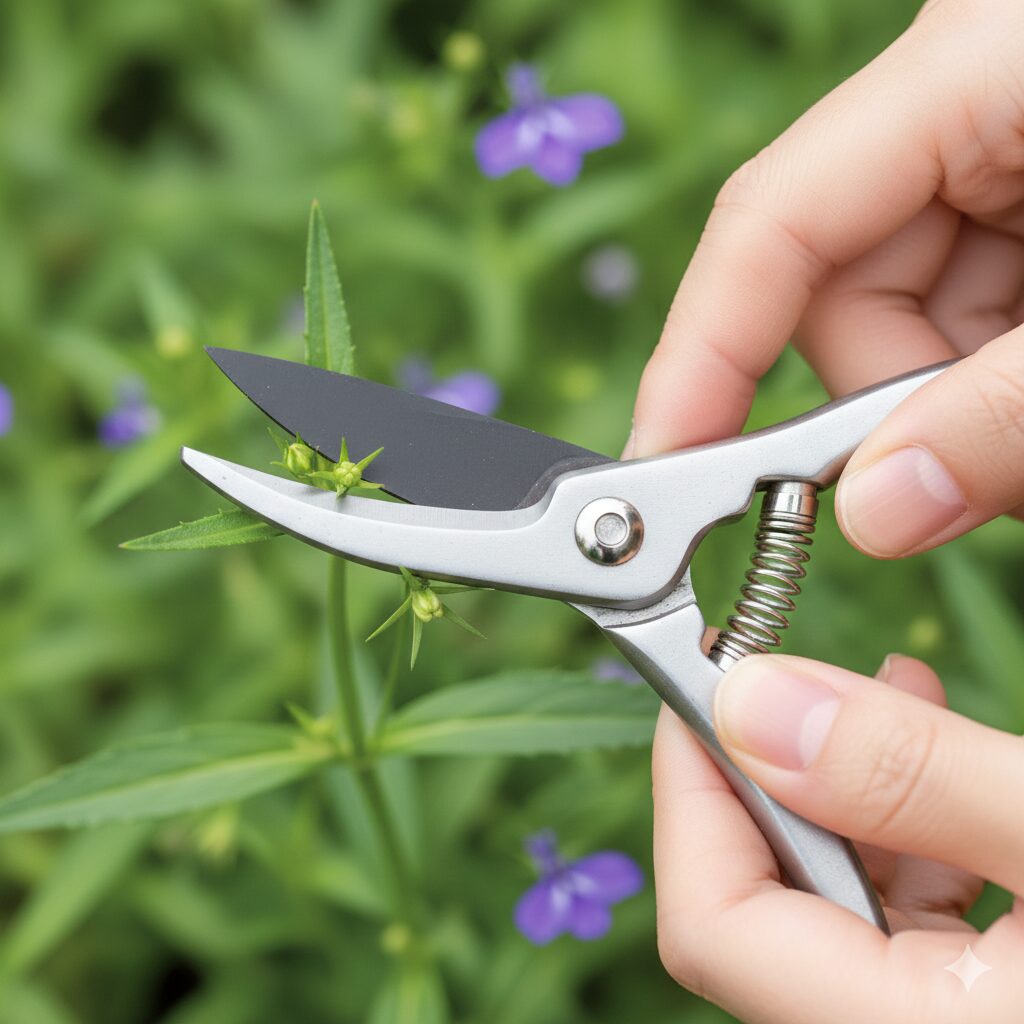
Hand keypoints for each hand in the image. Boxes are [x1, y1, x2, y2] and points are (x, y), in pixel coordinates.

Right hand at [628, 0, 1023, 557]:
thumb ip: (1004, 410)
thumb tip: (881, 519)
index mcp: (966, 69)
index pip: (766, 224)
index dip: (702, 360)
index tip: (664, 479)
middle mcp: (949, 107)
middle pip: (831, 295)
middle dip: (885, 409)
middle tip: (967, 480)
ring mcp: (980, 157)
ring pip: (890, 323)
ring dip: (947, 407)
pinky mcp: (1005, 202)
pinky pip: (948, 318)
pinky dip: (977, 386)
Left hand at [653, 653, 1022, 1021]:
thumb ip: (908, 778)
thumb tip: (748, 702)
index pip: (709, 924)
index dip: (689, 787)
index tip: (704, 677)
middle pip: (757, 904)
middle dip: (766, 768)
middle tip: (782, 667)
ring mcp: (935, 1019)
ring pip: (829, 901)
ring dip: (838, 782)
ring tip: (889, 690)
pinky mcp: (973, 1000)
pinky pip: (900, 914)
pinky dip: (902, 823)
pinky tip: (939, 756)